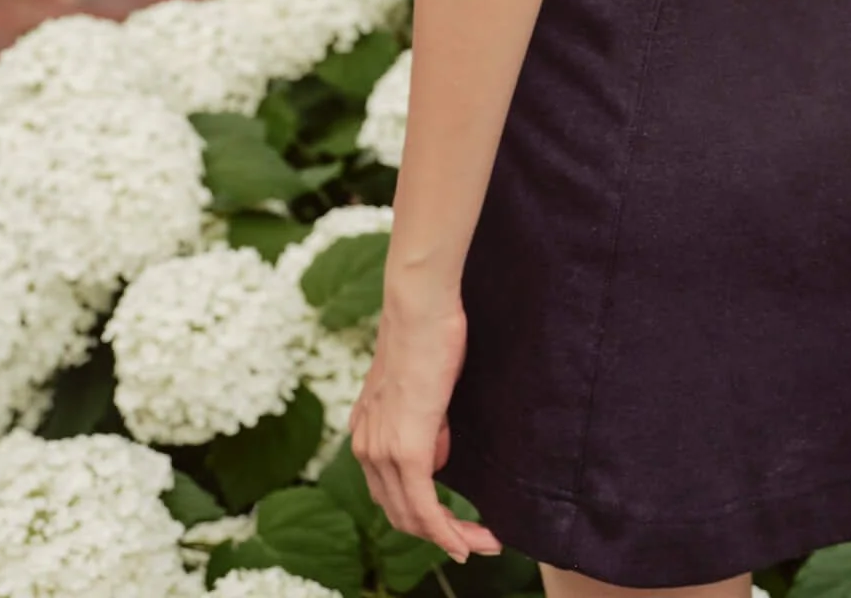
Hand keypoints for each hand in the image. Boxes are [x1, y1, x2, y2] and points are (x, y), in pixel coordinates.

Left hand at [349, 291, 501, 563]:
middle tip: (480, 541)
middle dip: (440, 535)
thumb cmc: (429, 333)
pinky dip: (446, 532)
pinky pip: (424, 508)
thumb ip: (423, 421)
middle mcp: (365, 447)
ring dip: (450, 537)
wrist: (420, 306)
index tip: (457, 527)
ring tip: (485, 542)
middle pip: (399, 514)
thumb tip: (438, 449)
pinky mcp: (406, 450)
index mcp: (366, 431)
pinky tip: (466, 543)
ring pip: (412, 517)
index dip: (424, 516)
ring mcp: (382, 450)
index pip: (391, 491)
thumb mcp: (422, 386)